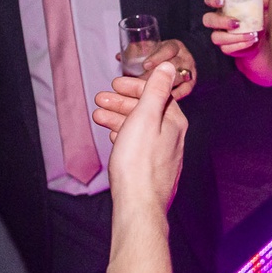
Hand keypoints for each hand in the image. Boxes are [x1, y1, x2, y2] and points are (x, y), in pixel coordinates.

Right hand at [95, 62, 186, 213]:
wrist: (138, 205)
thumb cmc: (139, 163)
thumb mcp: (145, 117)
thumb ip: (156, 90)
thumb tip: (170, 67)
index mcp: (174, 122)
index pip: (156, 94)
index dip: (133, 86)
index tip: (114, 84)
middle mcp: (173, 137)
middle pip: (146, 111)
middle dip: (121, 103)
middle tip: (99, 100)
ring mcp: (164, 154)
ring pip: (140, 128)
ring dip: (119, 119)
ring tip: (98, 117)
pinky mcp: (153, 169)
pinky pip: (139, 144)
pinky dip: (125, 135)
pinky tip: (114, 136)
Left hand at [114, 39, 195, 98]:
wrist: (172, 63)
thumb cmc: (157, 55)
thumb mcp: (147, 50)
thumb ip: (135, 52)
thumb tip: (119, 57)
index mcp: (174, 46)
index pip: (168, 49)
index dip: (157, 57)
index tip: (145, 65)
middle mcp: (184, 58)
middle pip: (175, 64)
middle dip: (159, 74)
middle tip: (144, 82)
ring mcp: (189, 71)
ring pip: (180, 78)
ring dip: (165, 85)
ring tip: (149, 93)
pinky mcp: (189, 84)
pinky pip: (184, 90)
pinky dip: (173, 95)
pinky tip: (161, 101)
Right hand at [202, 0, 264, 57]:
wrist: (258, 40)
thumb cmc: (254, 21)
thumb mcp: (260, 11)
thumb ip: (261, 3)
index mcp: (223, 8)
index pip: (210, 0)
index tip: (222, 1)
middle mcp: (217, 21)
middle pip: (208, 20)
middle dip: (220, 21)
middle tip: (236, 23)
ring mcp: (219, 35)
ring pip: (216, 37)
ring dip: (234, 36)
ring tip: (250, 34)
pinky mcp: (224, 47)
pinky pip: (226, 48)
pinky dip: (240, 45)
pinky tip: (250, 41)